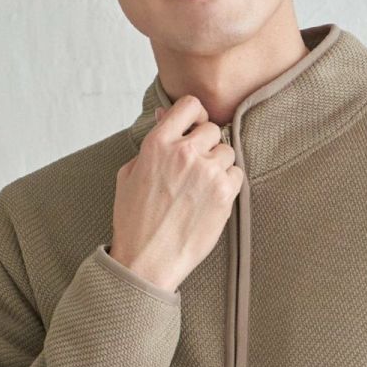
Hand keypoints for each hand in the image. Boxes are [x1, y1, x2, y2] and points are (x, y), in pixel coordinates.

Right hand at [108, 97, 243, 294]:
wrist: (148, 260)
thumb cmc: (135, 221)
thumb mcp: (129, 174)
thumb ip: (151, 145)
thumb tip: (165, 118)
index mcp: (157, 144)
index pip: (190, 105)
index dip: (195, 115)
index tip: (194, 128)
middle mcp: (184, 153)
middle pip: (212, 129)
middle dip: (206, 145)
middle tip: (196, 167)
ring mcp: (207, 172)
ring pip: (227, 152)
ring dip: (219, 165)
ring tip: (202, 187)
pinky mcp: (224, 194)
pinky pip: (237, 174)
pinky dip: (229, 184)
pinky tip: (212, 199)